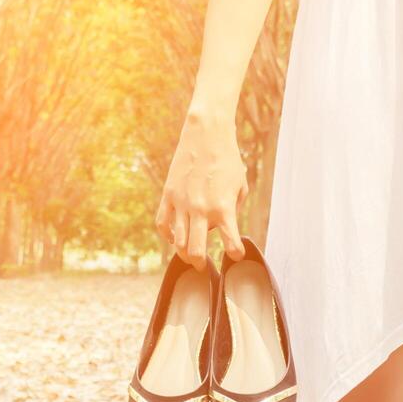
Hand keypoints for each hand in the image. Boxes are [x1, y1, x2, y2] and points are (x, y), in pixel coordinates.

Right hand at [155, 109, 247, 267]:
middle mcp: (201, 210)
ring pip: (177, 242)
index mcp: (223, 208)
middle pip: (196, 250)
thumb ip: (233, 211)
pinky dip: (167, 235)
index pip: (230, 242)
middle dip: (200, 263)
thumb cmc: (228, 160)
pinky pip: (162, 223)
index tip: (236, 255)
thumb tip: (222, 228)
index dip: (235, 253)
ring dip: (183, 253)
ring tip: (189, 255)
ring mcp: (182, 204)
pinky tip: (173, 237)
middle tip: (203, 266)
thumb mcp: (240, 186)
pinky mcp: (168, 195)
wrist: (206, 135)